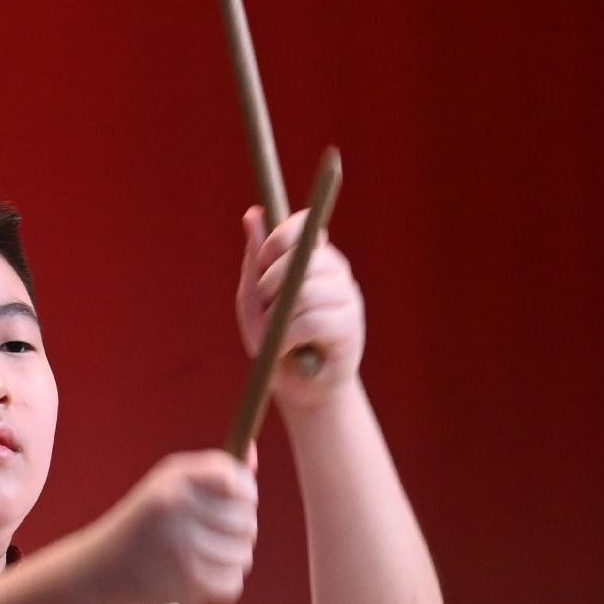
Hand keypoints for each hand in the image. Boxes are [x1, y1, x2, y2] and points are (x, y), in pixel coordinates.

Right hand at [94, 451, 258, 603]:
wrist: (105, 566)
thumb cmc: (146, 521)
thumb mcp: (169, 483)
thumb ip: (212, 470)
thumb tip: (254, 455)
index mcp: (175, 481)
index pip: (236, 482)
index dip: (245, 493)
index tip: (236, 501)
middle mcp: (178, 511)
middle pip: (247, 520)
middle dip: (242, 528)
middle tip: (221, 532)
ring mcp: (182, 549)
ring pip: (243, 554)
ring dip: (234, 556)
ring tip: (212, 553)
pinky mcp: (184, 583)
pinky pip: (233, 583)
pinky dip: (225, 581)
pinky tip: (206, 573)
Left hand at [235, 208, 364, 414]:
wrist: (298, 389)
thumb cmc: (276, 341)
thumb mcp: (256, 298)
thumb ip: (255, 260)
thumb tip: (252, 214)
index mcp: (315, 258)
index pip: (306, 226)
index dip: (280, 238)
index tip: (261, 262)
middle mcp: (336, 272)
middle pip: (304, 257)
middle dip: (271, 282)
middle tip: (264, 307)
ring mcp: (347, 298)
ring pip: (307, 290)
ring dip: (278, 315)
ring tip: (275, 334)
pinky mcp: (350, 328)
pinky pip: (314, 321)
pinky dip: (290, 336)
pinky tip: (286, 348)